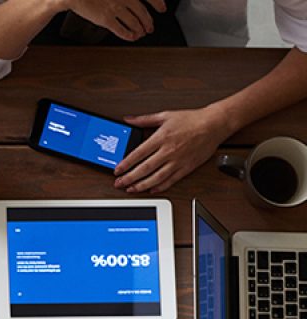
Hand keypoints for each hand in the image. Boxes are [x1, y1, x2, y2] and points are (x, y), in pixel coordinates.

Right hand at [64, 0, 164, 40]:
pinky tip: (131, 37)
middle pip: (142, 12)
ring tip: (141, 34)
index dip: (158, 3)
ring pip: (133, 22)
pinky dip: (127, 34)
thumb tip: (133, 2)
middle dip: (148, 21)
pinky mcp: (105, 19)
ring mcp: (115, 9)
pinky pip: (120, 29)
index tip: (162, 9)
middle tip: (150, 28)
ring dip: (139, 29)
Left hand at [113, 106, 228, 193]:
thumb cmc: (192, 119)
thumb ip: (144, 119)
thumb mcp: (165, 115)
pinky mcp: (187, 167)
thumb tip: (128, 119)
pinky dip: (160, 187)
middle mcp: (169, 151)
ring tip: (131, 189)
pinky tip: (151, 189)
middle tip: (119, 183)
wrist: (215, 124)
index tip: (117, 170)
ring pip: (157, 177)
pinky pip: (171, 180)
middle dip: (130, 178)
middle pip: (145, 168)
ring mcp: (178, 160)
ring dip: (142, 185)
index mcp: (162, 137)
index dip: (126, 164)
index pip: (138, 154)